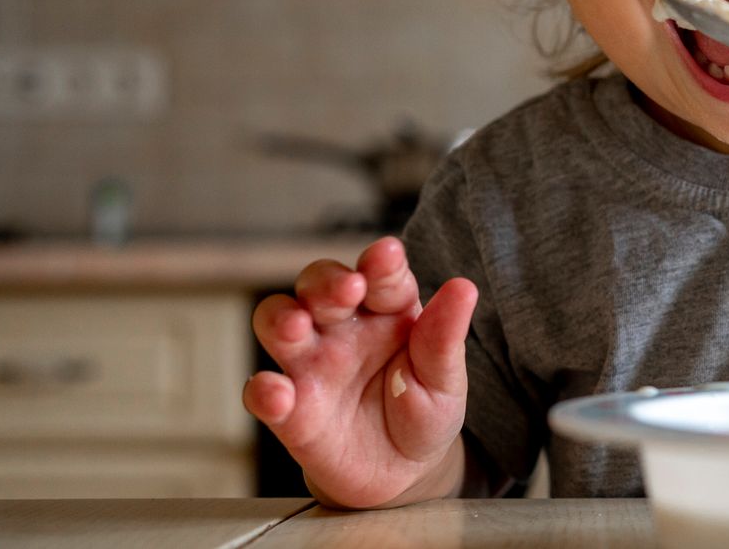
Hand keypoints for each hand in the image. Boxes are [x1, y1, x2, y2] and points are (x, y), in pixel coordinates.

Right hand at [244, 237, 477, 507]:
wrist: (403, 473)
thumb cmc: (423, 412)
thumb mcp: (445, 380)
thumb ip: (445, 338)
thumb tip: (464, 288)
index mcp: (387, 310)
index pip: (380, 276)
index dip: (381, 263)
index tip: (387, 255)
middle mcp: (342, 328)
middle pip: (318, 285)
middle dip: (327, 281)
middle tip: (348, 288)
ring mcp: (311, 366)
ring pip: (277, 323)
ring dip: (281, 318)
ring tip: (296, 326)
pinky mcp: (290, 410)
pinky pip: (264, 394)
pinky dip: (264, 391)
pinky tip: (277, 394)